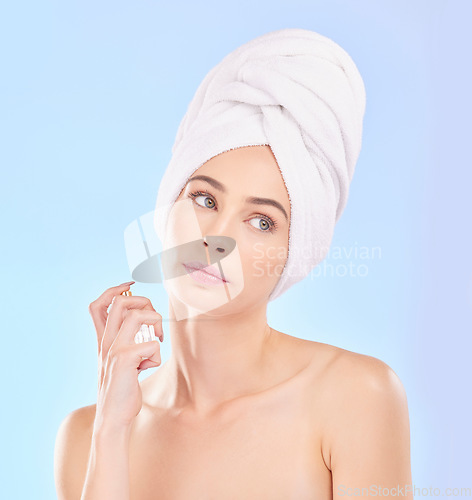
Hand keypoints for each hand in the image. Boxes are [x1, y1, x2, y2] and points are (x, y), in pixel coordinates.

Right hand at [88, 281, 163, 429]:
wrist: (112, 419)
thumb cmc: (122, 392)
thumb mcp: (122, 363)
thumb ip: (129, 345)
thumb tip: (150, 330)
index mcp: (103, 341)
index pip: (98, 305)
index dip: (114, 290)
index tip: (130, 286)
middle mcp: (105, 342)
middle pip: (122, 302)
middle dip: (145, 302)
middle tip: (155, 323)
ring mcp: (114, 350)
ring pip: (137, 316)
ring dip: (155, 322)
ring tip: (157, 340)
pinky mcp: (124, 361)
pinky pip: (150, 345)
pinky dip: (156, 355)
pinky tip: (149, 368)